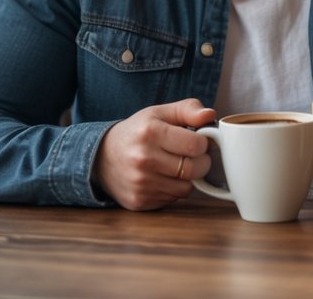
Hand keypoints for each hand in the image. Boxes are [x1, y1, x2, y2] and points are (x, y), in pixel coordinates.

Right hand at [93, 98, 216, 210]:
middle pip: (194, 169)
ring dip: (189, 178)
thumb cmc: (138, 132)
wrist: (101, 157)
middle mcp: (144, 160)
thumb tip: (211, 116)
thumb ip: (188, 110)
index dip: (204, 143)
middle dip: (201, 162)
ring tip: (178, 165)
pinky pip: (173, 199)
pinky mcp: (139, 201)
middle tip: (194, 155)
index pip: (196, 145)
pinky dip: (175, 189)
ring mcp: (141, 183)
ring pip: (187, 188)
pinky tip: (165, 177)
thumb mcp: (160, 113)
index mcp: (151, 133)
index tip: (198, 140)